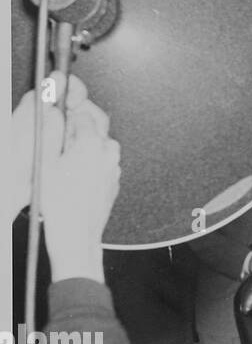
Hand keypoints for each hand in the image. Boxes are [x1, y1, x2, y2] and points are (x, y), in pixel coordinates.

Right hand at [14, 75, 120, 282]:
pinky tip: (75, 170)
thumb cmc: (60, 204)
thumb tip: (54, 110)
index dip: (69, 108)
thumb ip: (51, 131)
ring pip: (101, 140)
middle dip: (80, 119)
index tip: (59, 108)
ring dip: (86, 139)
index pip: (83, 111)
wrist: (77, 235)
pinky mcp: (114, 178)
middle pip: (97, 122)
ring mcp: (113, 166)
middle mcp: (108, 152)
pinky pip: (104, 158)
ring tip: (65, 154)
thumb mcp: (45, 162)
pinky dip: (92, 156)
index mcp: (91, 143)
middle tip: (62, 127)